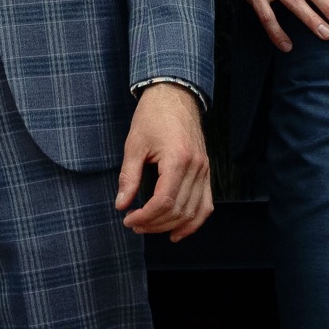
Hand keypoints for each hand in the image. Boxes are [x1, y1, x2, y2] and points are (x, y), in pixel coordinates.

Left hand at [116, 82, 211, 240]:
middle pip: (178, 210)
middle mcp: (196, 167)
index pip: (164, 201)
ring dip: (171, 225)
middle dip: (154, 223)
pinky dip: (193, 221)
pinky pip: (206, 204)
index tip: (128, 219)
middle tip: (133, 224)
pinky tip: (177, 232)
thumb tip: (121, 205)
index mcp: (177, 159)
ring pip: (193, 211)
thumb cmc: (152, 116)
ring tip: (149, 228)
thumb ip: (128, 177)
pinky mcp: (207, 172)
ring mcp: (205, 170)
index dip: (145, 217)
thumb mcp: (134, 145)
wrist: (175, 96)